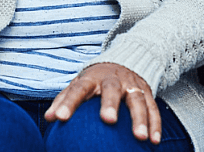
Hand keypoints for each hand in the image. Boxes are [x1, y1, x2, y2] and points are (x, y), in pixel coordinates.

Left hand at [45, 63, 161, 144]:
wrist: (123, 61)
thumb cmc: (95, 81)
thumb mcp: (79, 84)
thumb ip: (64, 99)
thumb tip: (48, 118)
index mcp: (92, 77)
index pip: (78, 88)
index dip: (69, 102)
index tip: (61, 118)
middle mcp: (112, 79)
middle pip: (111, 88)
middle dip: (110, 103)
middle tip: (108, 120)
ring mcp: (131, 85)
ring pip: (136, 99)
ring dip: (140, 118)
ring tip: (140, 137)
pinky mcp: (146, 92)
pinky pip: (153, 108)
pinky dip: (155, 124)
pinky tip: (154, 142)